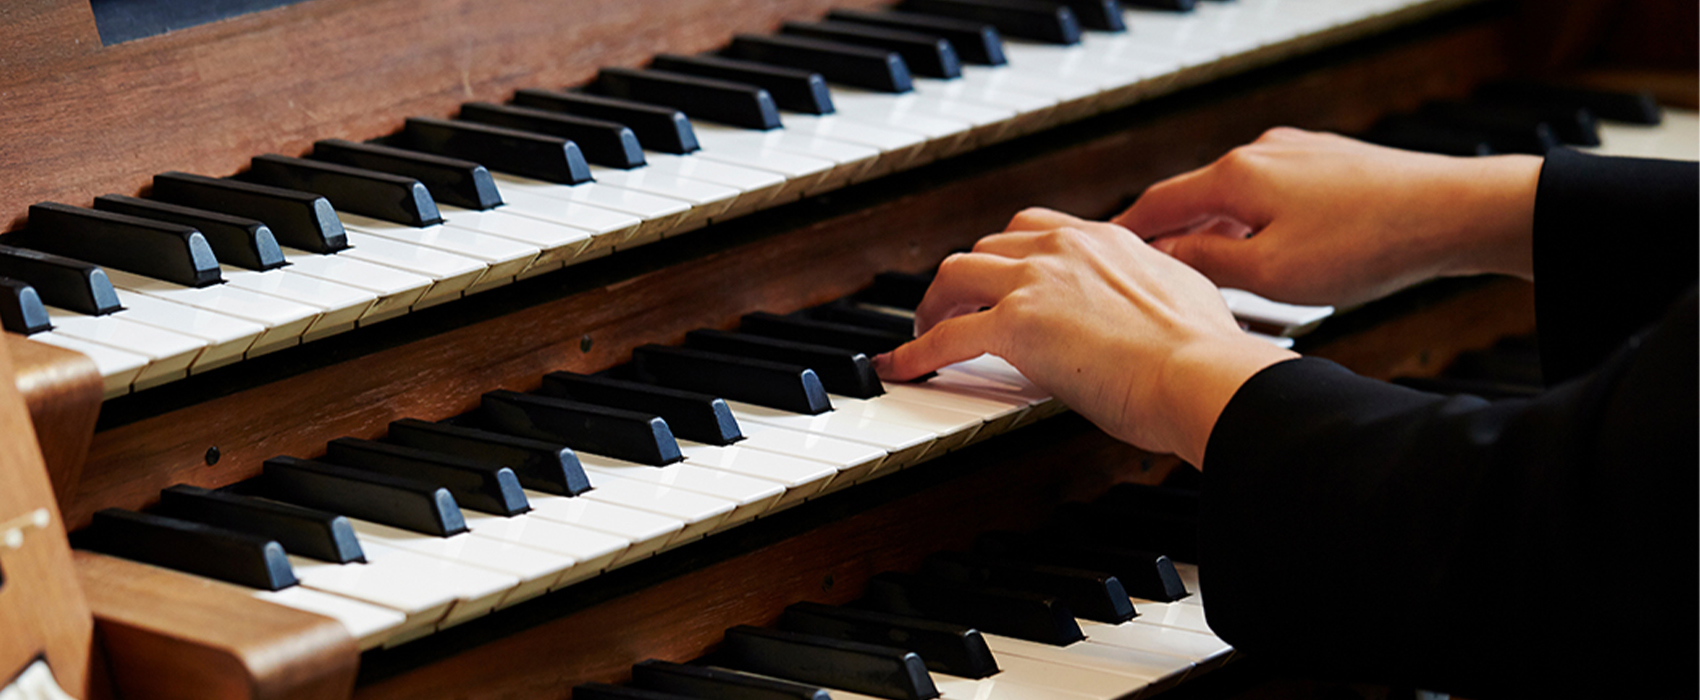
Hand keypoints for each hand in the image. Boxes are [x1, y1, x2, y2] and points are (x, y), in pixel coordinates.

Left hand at [874, 208, 1296, 465]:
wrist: (1200, 372)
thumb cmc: (1205, 352)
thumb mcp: (1187, 295)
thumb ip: (1161, 286)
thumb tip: (1167, 298)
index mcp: (1105, 239)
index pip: (1037, 229)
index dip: (1009, 254)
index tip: (1001, 277)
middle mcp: (1064, 248)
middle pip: (988, 245)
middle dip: (967, 276)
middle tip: (956, 305)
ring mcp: (1035, 282)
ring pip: (956, 274)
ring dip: (934, 303)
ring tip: (927, 330)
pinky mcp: (1015, 325)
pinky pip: (946, 337)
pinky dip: (916, 352)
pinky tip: (901, 368)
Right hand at [1113, 128, 1542, 306]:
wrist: (1454, 210)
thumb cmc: (1368, 244)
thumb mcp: (1269, 274)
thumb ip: (1206, 263)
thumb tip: (1162, 259)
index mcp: (1234, 176)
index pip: (1156, 203)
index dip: (1124, 233)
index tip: (1100, 252)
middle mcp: (1260, 154)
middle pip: (1196, 199)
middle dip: (1177, 237)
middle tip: (1158, 277)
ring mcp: (1297, 154)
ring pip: (1238, 198)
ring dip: (1224, 234)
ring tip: (1227, 278)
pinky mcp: (1330, 162)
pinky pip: (1275, 195)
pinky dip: (1262, 223)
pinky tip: (1280, 254)